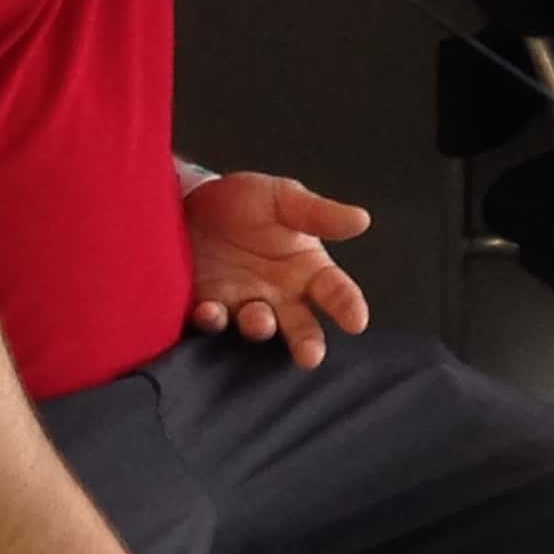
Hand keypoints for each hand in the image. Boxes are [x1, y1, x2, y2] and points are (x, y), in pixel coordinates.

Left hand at [185, 173, 371, 367]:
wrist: (192, 201)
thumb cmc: (246, 202)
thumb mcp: (284, 198)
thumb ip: (319, 214)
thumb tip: (361, 220)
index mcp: (307, 269)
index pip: (335, 291)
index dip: (347, 306)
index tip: (356, 321)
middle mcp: (279, 295)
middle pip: (301, 326)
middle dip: (307, 343)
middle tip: (310, 355)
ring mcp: (242, 303)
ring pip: (257, 326)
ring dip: (260, 327)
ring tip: (261, 321)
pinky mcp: (207, 306)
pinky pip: (212, 320)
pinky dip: (212, 319)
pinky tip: (210, 311)